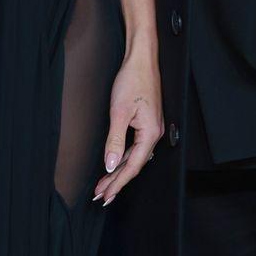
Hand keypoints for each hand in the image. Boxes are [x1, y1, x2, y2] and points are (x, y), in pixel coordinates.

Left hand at [93, 45, 163, 205]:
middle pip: (133, 165)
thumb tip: (110, 165)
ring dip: (118, 171)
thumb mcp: (119, 112)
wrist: (142, 60)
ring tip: (104, 185)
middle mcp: (154, 134)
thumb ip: (115, 141)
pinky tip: (114, 164)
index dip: (118, 183)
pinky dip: (123, 157)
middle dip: (116, 182)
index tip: (105, 195)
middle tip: (101, 196)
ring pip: (133, 157)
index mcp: (150, 134)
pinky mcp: (147, 123)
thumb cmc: (133, 81)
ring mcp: (151, 129)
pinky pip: (135, 147)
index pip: (132, 167)